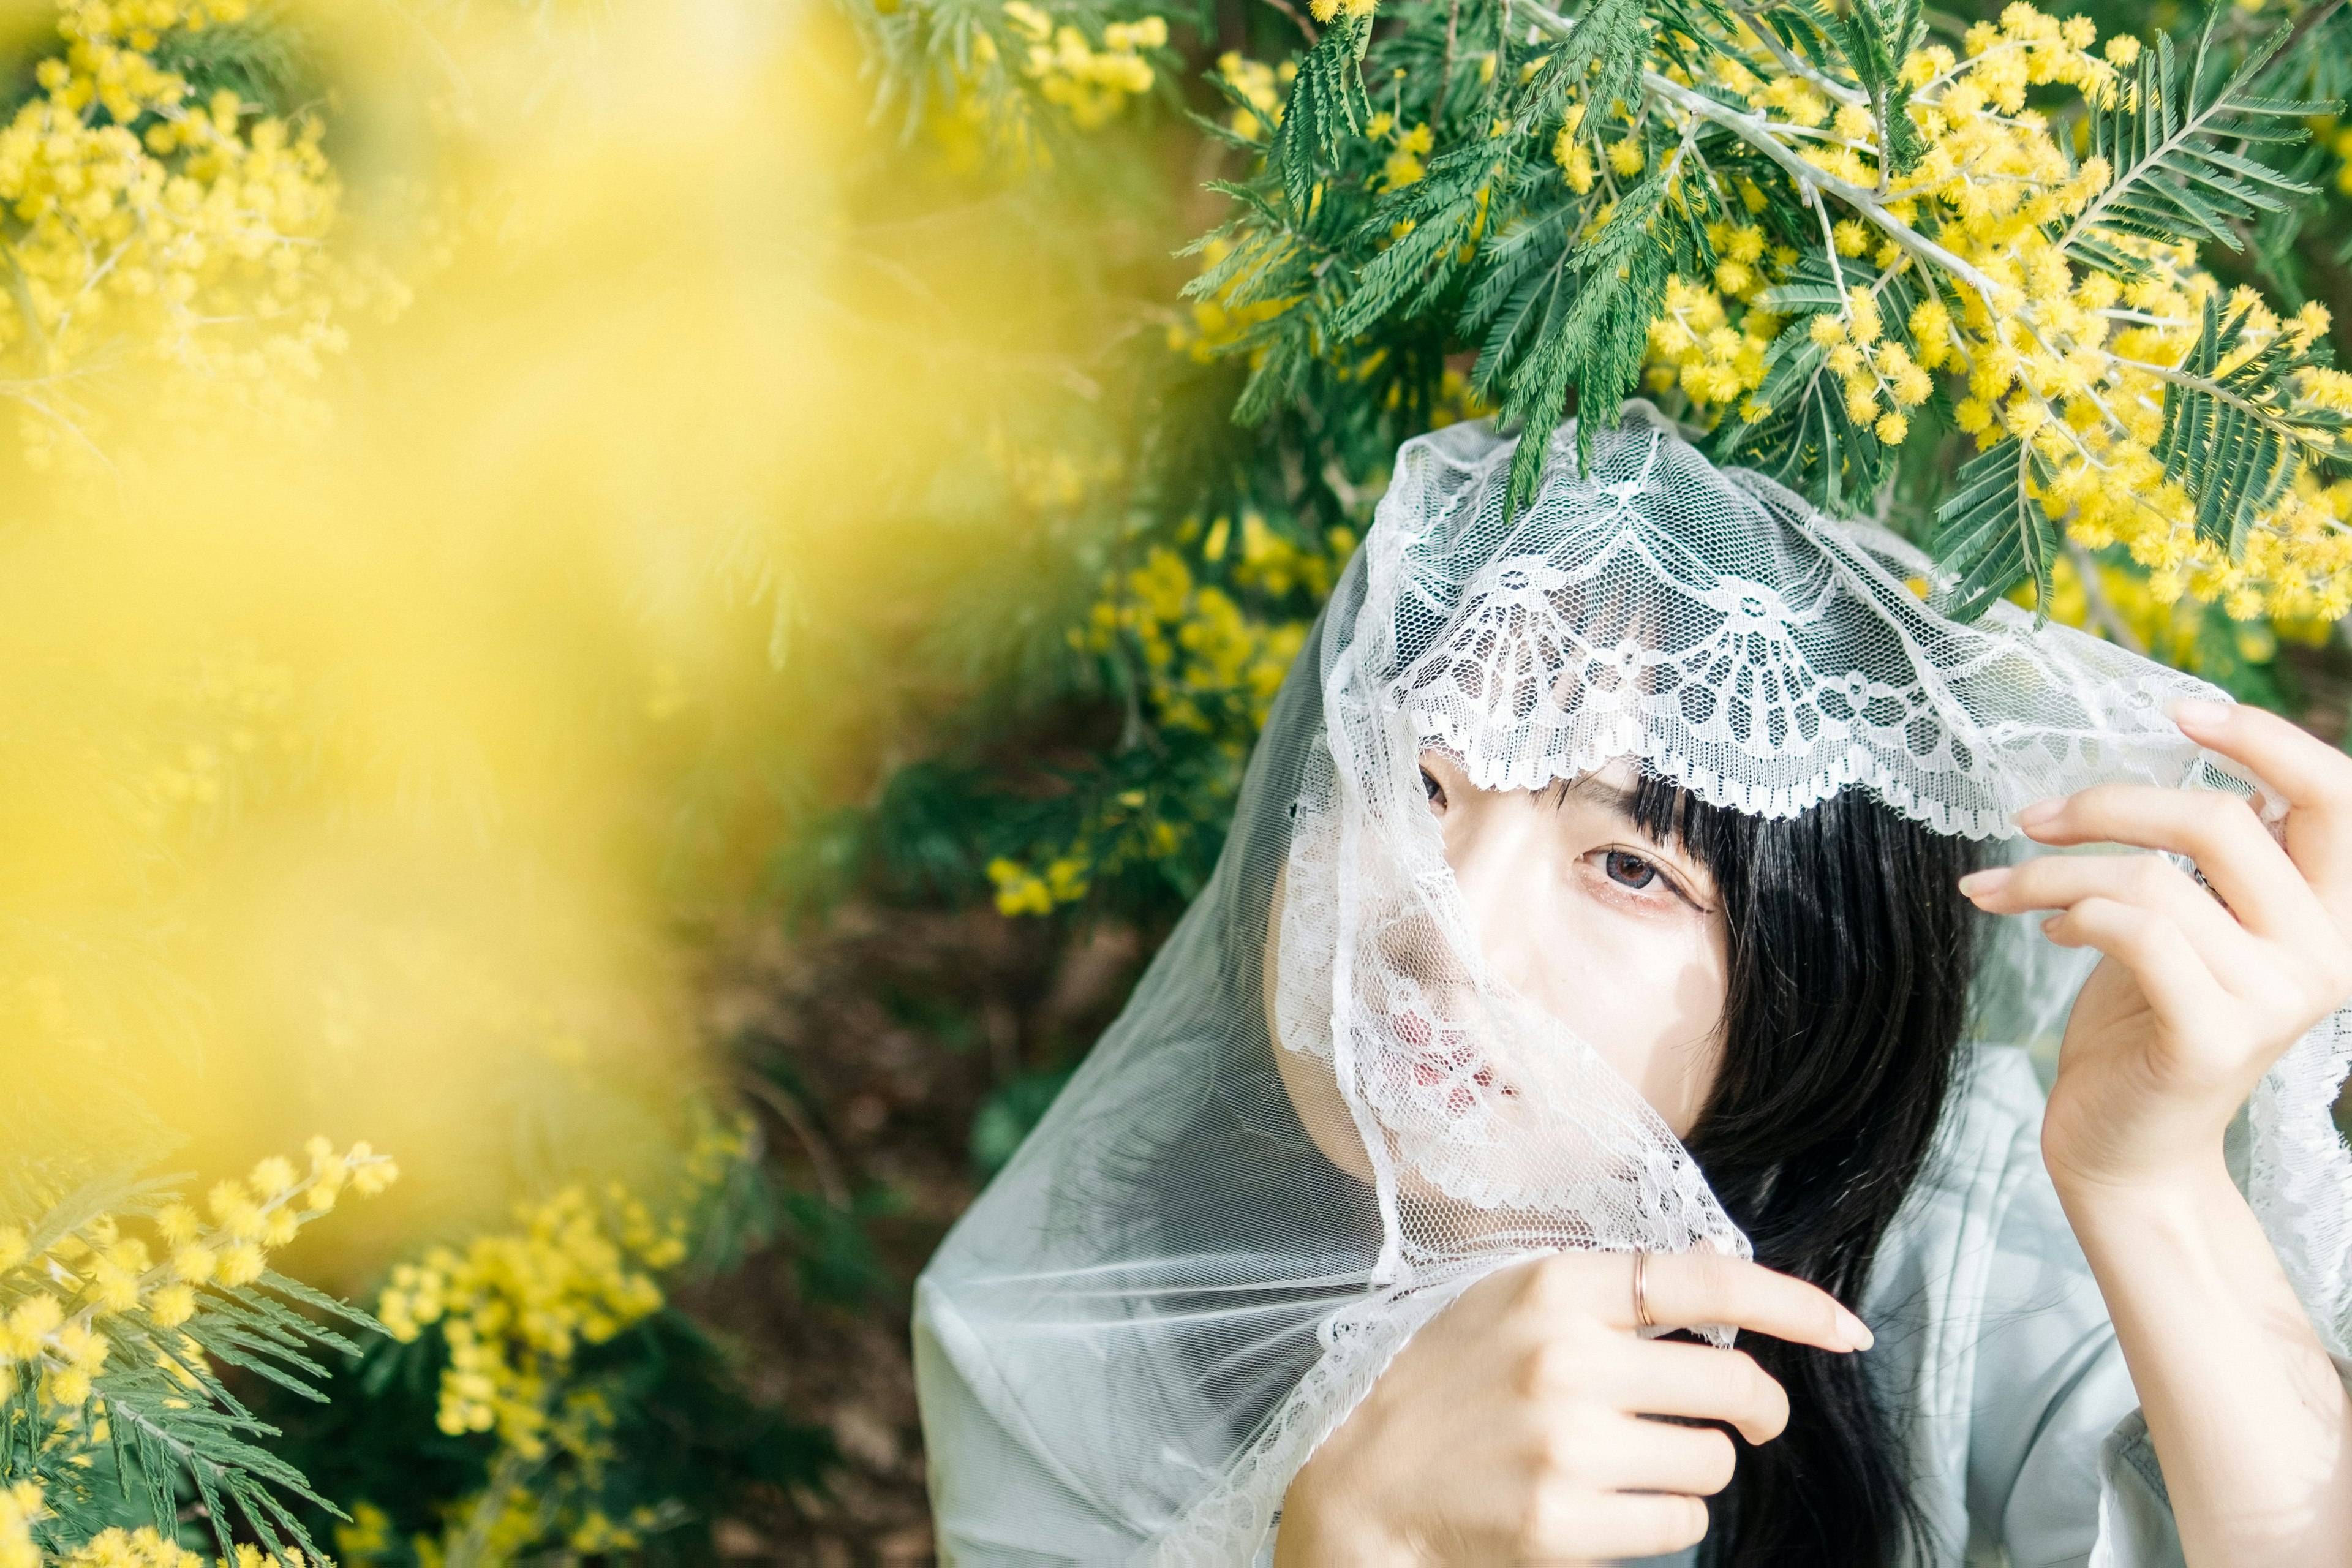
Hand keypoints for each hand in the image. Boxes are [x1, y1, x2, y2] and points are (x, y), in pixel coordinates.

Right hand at [1272, 1249, 1871, 1566]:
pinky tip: (1610, 1503)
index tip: (1847, 1331)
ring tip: (1638, 1461)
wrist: (1361, 1486)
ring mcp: (1567, 1446)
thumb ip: (1603, 1290)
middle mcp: (1565, 1359)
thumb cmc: (1442, 1387)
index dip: (1792, 1303)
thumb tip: (1718, 1271)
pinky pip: (1680, 1522)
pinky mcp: (1566, 1523)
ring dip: (1698, 1464)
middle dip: (1755, 1407)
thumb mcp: (1508, 1303)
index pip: (1702, 1278)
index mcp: (1551, 1287)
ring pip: (1713, 1459)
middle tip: (1744, 1418)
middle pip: (1730, 1381)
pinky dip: (1664, 1516)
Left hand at [1960, 700, 2351, 1196]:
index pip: (2331, 792)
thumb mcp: (2189, 921)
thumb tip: (2174, 759)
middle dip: (2108, 802)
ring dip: (2053, 869)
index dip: (2261, 736)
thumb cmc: (2146, 1022)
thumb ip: (2204, 856)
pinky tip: (2047, 931)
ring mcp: (2276, 999)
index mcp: (2332, 911)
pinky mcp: (2213, 1038)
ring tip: (2003, 886)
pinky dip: (2072, 914)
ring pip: (2150, 878)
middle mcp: (2325, 952)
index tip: (2177, 708)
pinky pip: (2136, 932)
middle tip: (2030, 816)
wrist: (2125, 1147)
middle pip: (2218, 819)